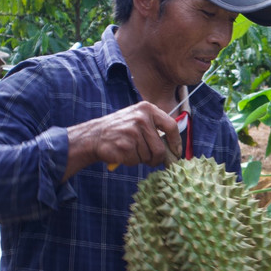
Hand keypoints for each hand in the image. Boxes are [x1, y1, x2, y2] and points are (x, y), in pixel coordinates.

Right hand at [67, 102, 182, 175]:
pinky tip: (123, 153)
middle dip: (157, 158)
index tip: (176, 152)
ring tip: (130, 150)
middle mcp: (141, 118)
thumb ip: (156, 127)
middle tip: (150, 160)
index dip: (176, 142)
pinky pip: (136, 161)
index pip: (171, 126)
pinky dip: (131, 161)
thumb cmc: (120, 130)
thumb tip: (175, 148)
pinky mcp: (125, 146)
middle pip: (160, 148)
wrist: (94, 136)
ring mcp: (132, 132)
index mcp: (147, 109)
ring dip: (141, 159)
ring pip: (148, 157)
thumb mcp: (138, 118)